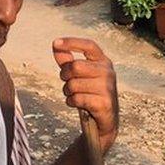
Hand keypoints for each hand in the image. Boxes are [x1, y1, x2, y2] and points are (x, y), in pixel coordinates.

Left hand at [53, 38, 118, 152]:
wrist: (104, 122)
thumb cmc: (90, 95)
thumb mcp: (79, 76)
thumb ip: (68, 61)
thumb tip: (55, 45)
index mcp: (103, 62)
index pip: (89, 45)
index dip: (71, 43)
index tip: (55, 43)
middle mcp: (108, 72)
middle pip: (76, 66)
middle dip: (65, 76)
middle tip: (67, 83)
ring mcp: (108, 88)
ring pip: (74, 84)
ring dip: (68, 92)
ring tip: (74, 96)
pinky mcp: (104, 104)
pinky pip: (78, 98)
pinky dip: (72, 102)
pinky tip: (77, 104)